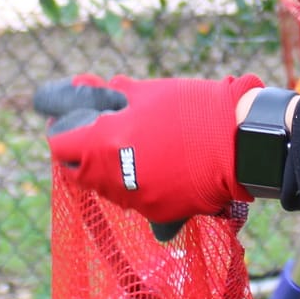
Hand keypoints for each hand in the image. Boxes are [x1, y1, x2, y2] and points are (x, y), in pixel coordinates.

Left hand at [42, 73, 263, 229]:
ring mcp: (135, 200)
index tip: (72, 122)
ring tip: (133, 150)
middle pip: (78, 173)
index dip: (63, 132)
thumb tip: (80, 83)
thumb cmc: (192, 109)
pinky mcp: (158, 214)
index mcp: (103, 144)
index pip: (60, 146)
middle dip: (83, 155)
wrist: (239, 142)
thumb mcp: (148, 93)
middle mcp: (112, 178)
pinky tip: (157, 168)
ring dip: (111, 171)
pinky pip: (137, 202)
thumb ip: (109, 94)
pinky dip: (140, 186)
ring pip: (107, 189)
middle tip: (100, 136)